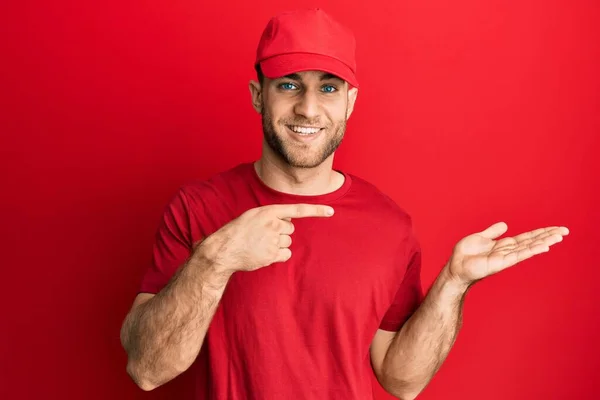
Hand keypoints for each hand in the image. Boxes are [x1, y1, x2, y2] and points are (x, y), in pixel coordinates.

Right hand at [207, 203, 333, 272]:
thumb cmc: (238, 232)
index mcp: (268, 212)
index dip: (316, 210)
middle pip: (290, 229)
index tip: (331, 211)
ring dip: (278, 244)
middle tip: (263, 235)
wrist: (224, 249)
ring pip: (287, 242)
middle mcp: (272, 225)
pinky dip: (279, 255)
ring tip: (260, 244)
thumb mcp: (253, 216)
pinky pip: (286, 254)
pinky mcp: (272, 255)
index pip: (297, 209)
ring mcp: (272, 241)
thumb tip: (289, 222)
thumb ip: (271, 216)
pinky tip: (265, 253)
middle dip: (280, 232)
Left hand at [447, 222, 568, 286]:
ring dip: (544, 242)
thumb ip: (492, 232)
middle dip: (548, 236)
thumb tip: (505, 225)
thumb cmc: (465, 255)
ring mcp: (506, 257)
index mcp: (503, 245)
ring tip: (559, 237)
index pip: (526, 238)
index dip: (540, 233)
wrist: (455, 267)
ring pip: (529, 248)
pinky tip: (543, 247)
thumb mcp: (480, 238)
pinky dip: (531, 250)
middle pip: (531, 242)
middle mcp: (508, 251)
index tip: (555, 229)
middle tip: (565, 231)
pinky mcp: (501, 262)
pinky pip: (519, 255)